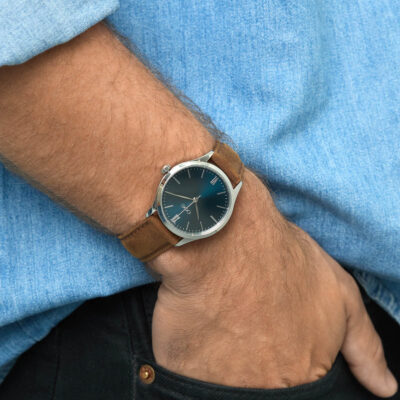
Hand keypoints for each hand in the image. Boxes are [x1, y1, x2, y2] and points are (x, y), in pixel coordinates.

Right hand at [149, 169, 396, 397]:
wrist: (224, 239)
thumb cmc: (281, 259)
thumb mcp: (337, 293)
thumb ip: (363, 345)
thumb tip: (385, 389)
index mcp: (305, 372)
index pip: (300, 385)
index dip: (285, 364)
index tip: (272, 343)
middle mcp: (269, 387)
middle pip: (265, 387)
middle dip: (257, 364)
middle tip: (245, 327)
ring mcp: (225, 384)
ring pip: (225, 385)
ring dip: (223, 364)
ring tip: (221, 324)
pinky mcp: (185, 372)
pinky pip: (190, 376)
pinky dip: (192, 361)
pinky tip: (196, 330)